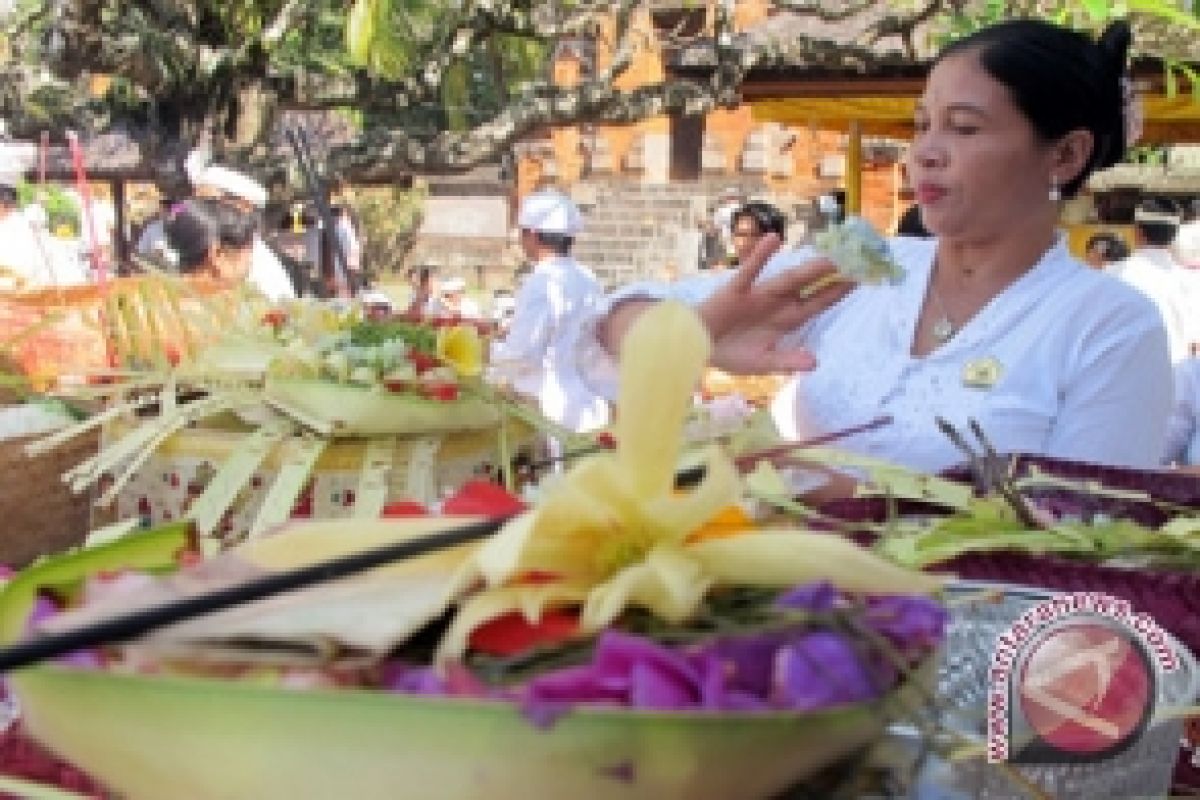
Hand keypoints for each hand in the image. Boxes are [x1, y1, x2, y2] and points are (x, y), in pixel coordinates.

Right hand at [698, 233, 851, 374]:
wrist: (696, 347)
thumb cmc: (730, 354)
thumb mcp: (761, 363)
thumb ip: (787, 360)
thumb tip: (815, 363)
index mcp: (785, 320)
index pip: (817, 303)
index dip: (837, 292)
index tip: (860, 278)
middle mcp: (776, 303)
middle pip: (809, 287)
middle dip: (831, 276)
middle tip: (857, 258)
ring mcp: (757, 295)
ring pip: (787, 279)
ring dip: (807, 269)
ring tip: (830, 256)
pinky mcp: (735, 290)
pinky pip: (749, 272)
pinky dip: (760, 256)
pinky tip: (773, 240)